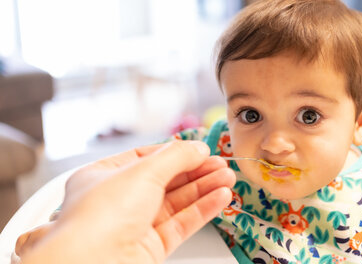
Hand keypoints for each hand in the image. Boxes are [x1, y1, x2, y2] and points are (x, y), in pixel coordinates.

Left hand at [18, 140, 234, 263]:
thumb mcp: (142, 172)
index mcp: (104, 177)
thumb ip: (176, 157)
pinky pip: (182, 224)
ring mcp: (135, 226)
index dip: (175, 152)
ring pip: (177, 203)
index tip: (200, 149)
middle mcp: (118, 201)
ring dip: (204, 189)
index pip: (145, 158)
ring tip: (228, 178)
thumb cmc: (100, 218)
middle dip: (196, 170)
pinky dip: (203, 210)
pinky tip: (221, 197)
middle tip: (221, 164)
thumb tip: (198, 148)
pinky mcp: (150, 248)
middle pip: (166, 180)